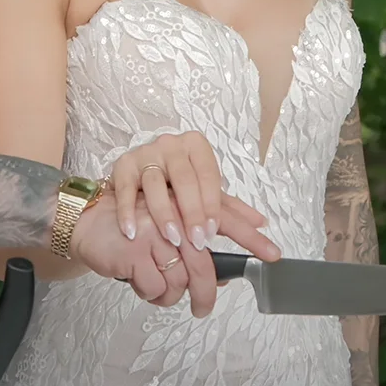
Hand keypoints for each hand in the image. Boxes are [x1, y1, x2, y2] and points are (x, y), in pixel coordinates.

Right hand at [71, 182, 280, 317]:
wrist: (90, 222)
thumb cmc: (136, 222)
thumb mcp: (173, 214)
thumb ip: (208, 220)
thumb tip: (248, 238)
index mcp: (185, 197)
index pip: (224, 216)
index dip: (250, 237)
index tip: (272, 255)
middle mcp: (172, 209)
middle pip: (201, 261)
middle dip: (204, 292)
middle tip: (202, 308)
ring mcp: (153, 228)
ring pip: (178, 279)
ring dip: (169, 293)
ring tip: (156, 285)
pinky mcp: (135, 248)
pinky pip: (155, 286)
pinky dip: (150, 292)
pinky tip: (139, 280)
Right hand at [109, 131, 234, 250]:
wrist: (138, 178)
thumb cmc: (176, 186)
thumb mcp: (204, 192)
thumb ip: (230, 208)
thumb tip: (263, 224)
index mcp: (196, 147)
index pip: (208, 174)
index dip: (211, 204)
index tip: (213, 231)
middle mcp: (171, 145)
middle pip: (184, 178)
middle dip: (192, 211)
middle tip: (198, 241)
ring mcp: (145, 154)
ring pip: (154, 183)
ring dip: (164, 213)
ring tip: (172, 238)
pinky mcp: (123, 165)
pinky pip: (124, 188)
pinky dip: (128, 211)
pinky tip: (132, 232)